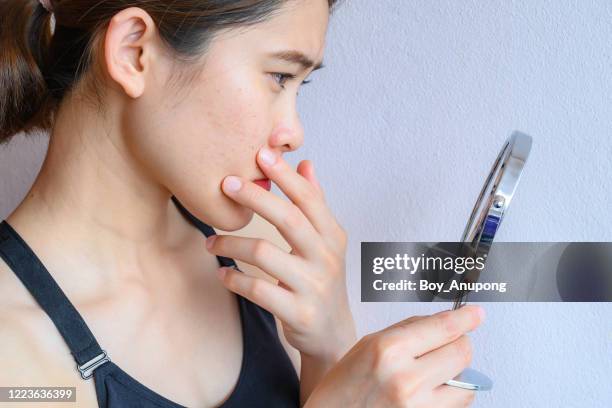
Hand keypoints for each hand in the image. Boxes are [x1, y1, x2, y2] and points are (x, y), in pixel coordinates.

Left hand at [206, 146, 356, 361]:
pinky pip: (259, 291)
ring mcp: (314, 286)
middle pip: (288, 219)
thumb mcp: (326, 242)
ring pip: (265, 254)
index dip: (285, 175)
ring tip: (210, 242)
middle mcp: (327, 258)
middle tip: (225, 184)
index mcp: (333, 236)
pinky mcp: (298, 312)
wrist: (333, 332)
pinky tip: (222, 273)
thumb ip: (315, 203)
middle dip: (255, 197)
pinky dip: (235, 279)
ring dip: (231, 244)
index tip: (260, 153)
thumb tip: (306, 163)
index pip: (309, 199)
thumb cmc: (322, 279)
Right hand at [304, 305, 484, 407]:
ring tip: (435, 373)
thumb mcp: (367, 345)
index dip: (466, 318)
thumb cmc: (343, 386)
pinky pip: (456, 405)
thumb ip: (406, 331)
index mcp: (389, 349)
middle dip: (460, 344)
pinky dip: (451, 395)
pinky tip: (430, 390)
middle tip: (450, 343)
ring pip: (466, 384)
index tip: (476, 314)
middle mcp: (406, 378)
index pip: (444, 327)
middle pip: (461, 352)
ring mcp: (417, 405)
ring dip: (458, 375)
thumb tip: (440, 323)